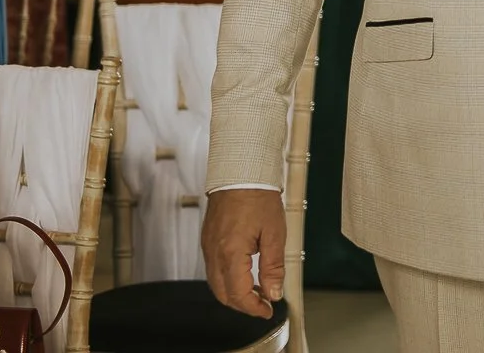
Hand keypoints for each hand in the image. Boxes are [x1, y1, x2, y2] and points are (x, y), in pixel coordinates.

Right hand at [203, 187, 285, 317]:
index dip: (253, 307)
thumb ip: (273, 266)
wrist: (241, 173)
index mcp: (231, 252)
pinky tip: (243, 274)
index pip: (238, 294)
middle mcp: (214, 252)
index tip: (266, 310)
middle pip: (223, 294)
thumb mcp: (275, 233)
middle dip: (243, 304)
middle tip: (262, 304)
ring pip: (216, 283)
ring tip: (256, 290)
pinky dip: (227, 279)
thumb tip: (274, 291)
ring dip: (234, 293)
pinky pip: (213, 269)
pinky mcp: (208, 240)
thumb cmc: (258, 196)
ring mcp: (208, 246)